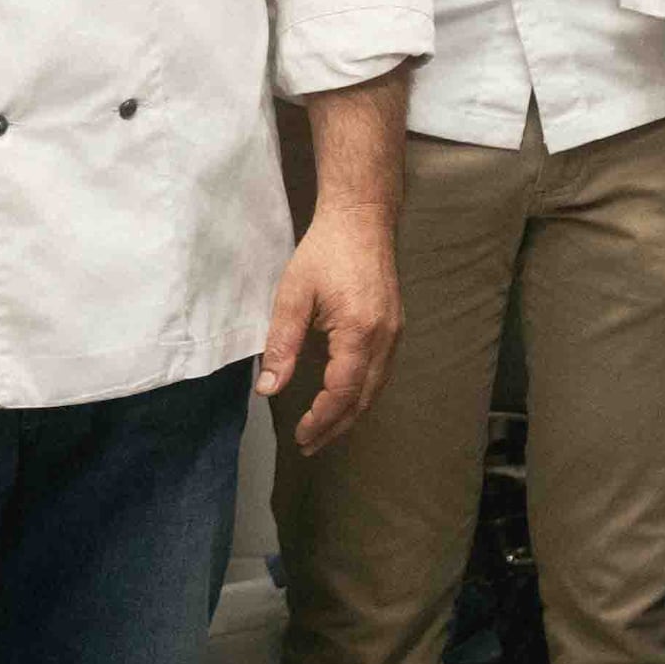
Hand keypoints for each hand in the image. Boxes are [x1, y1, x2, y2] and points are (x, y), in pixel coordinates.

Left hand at [261, 212, 403, 453]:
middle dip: (337, 426)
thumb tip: (269, 388)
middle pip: (364, 397)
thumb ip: (282, 344)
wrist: (362, 219)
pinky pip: (381, 371)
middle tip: (309, 444)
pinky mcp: (394, 326)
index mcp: (360, 332)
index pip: (342, 391)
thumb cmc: (325, 252)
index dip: (322, 419)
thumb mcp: (293, 296)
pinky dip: (362, 393)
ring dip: (351, 413)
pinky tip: (344, 397)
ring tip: (324, 429)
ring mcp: (395, 332)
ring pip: (376, 387)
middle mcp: (385, 338)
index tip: (300, 435)